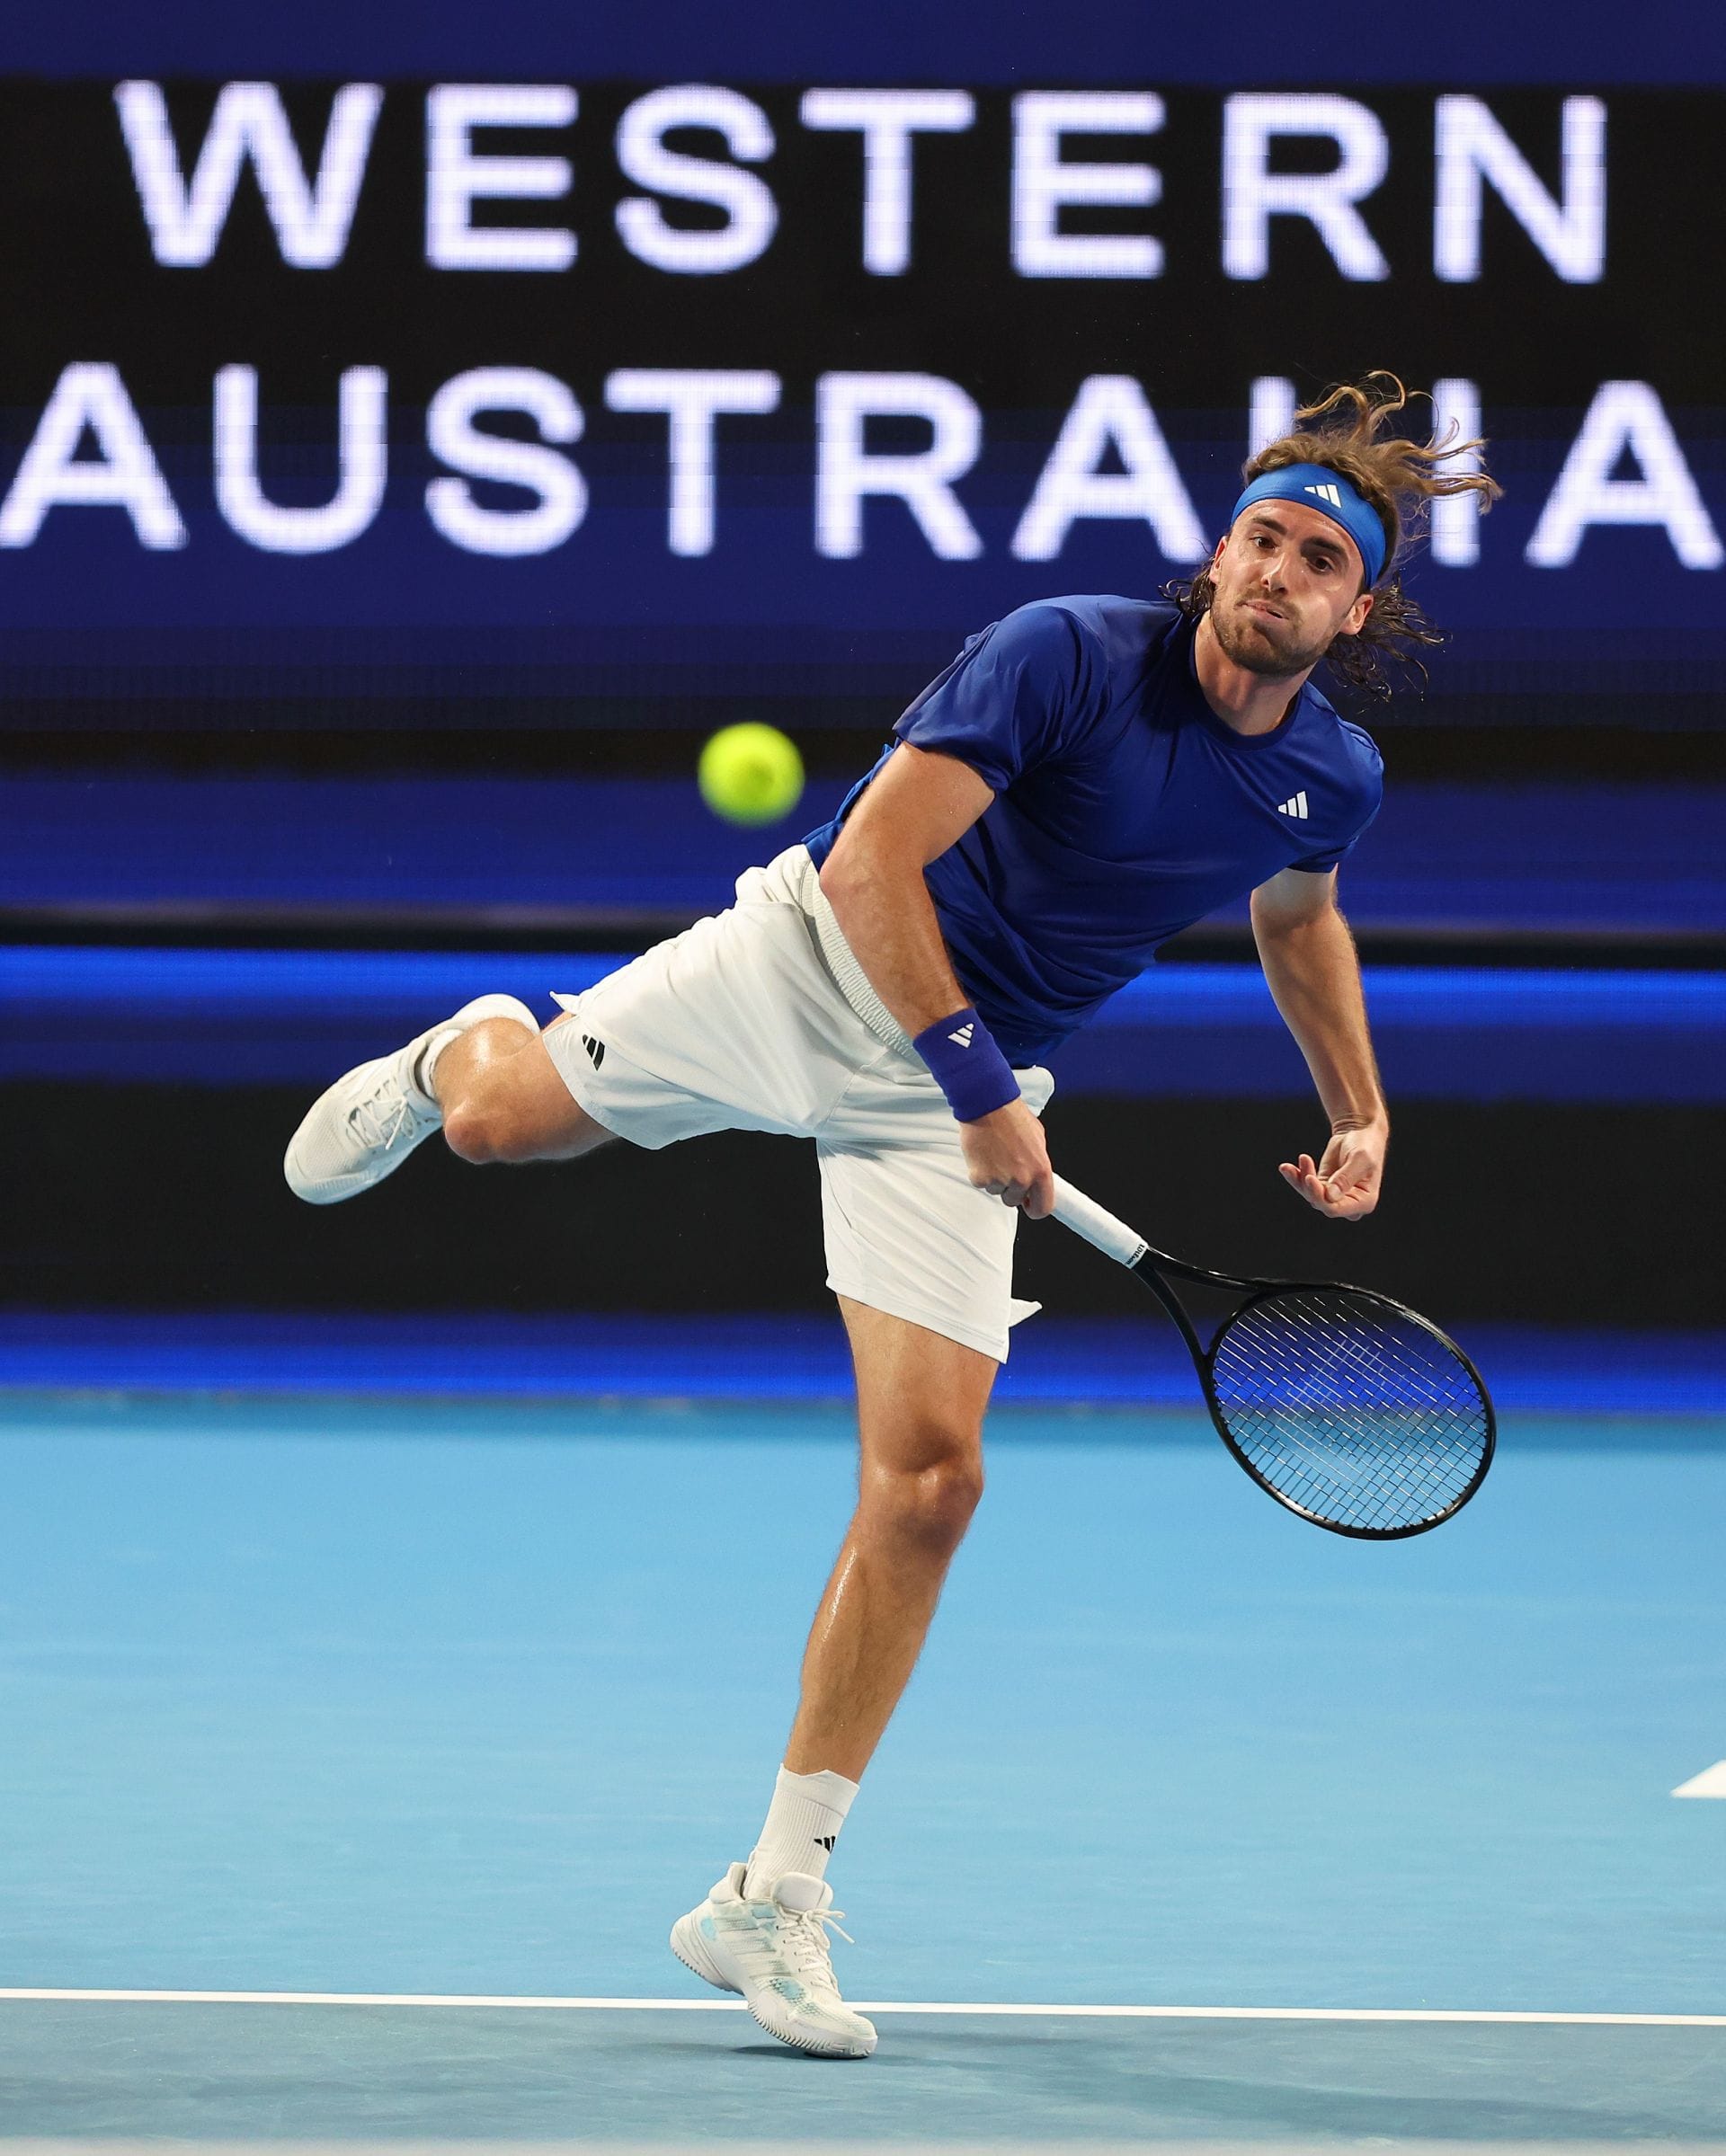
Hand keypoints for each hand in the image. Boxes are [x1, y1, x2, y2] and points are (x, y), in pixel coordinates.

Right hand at [959, 1097, 1054, 1217]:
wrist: (988, 1105)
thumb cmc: (1012, 1117)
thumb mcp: (1038, 1139)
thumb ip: (1038, 1163)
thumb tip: (1037, 1179)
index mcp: (1041, 1170)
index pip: (1044, 1207)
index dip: (1035, 1209)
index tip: (1030, 1205)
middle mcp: (1022, 1179)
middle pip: (1014, 1201)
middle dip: (1010, 1189)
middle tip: (1005, 1166)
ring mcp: (1000, 1180)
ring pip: (996, 1191)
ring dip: (994, 1178)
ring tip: (994, 1154)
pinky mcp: (980, 1177)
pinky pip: (981, 1183)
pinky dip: (980, 1172)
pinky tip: (983, 1154)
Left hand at [1278, 1117, 1386, 1220]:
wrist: (1358, 1133)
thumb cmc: (1365, 1145)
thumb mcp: (1360, 1159)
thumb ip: (1346, 1178)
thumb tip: (1330, 1196)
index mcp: (1364, 1202)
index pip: (1337, 1209)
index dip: (1320, 1197)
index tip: (1309, 1178)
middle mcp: (1349, 1204)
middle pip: (1321, 1204)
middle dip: (1308, 1186)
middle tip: (1304, 1162)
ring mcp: (1333, 1196)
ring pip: (1310, 1195)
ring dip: (1298, 1179)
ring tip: (1291, 1164)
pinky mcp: (1322, 1186)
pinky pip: (1305, 1186)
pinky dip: (1295, 1176)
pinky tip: (1286, 1168)